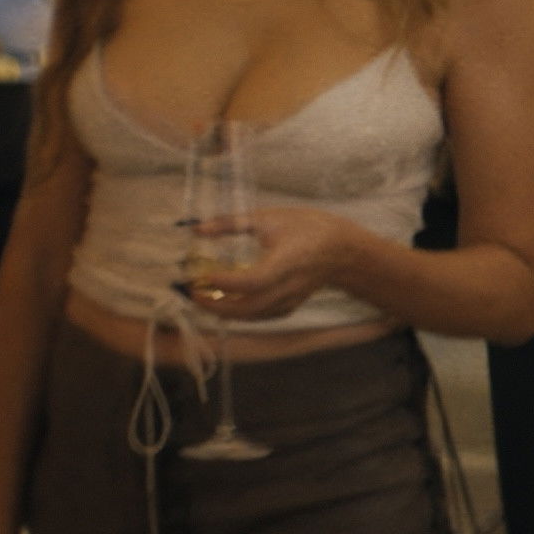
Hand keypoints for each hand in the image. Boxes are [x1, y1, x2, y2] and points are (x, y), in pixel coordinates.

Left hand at [187, 207, 362, 322]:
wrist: (342, 249)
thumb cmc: (307, 227)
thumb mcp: (269, 217)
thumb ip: (231, 223)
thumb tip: (196, 229)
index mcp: (286, 262)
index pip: (254, 281)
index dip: (226, 282)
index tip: (203, 274)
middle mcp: (288, 286)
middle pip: (248, 308)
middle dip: (215, 305)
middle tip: (192, 293)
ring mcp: (289, 300)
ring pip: (252, 316)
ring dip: (223, 311)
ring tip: (203, 298)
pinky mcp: (289, 306)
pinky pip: (260, 316)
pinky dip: (239, 313)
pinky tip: (226, 302)